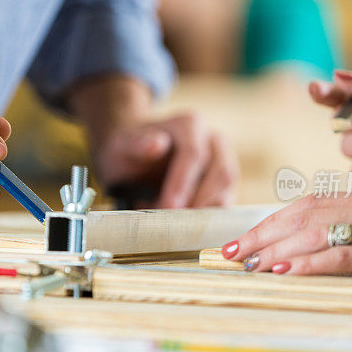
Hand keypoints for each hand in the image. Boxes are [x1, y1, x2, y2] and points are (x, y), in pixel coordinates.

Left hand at [68, 75, 237, 208]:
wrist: (136, 155)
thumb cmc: (130, 149)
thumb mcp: (123, 145)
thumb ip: (137, 144)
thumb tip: (156, 144)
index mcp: (191, 125)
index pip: (195, 154)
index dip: (183, 183)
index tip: (168, 206)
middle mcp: (214, 141)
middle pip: (221, 174)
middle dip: (197, 202)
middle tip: (173, 224)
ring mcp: (224, 163)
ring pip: (227, 191)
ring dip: (203, 213)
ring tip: (172, 224)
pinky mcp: (224, 186)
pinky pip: (224, 204)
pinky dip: (205, 219)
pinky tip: (181, 226)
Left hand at [221, 194, 351, 281]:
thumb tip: (317, 240)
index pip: (302, 206)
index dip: (268, 222)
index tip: (241, 239)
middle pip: (298, 218)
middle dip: (259, 236)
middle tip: (227, 253)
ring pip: (313, 235)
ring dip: (275, 251)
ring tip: (247, 265)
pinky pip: (344, 256)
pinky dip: (311, 264)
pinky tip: (286, 272)